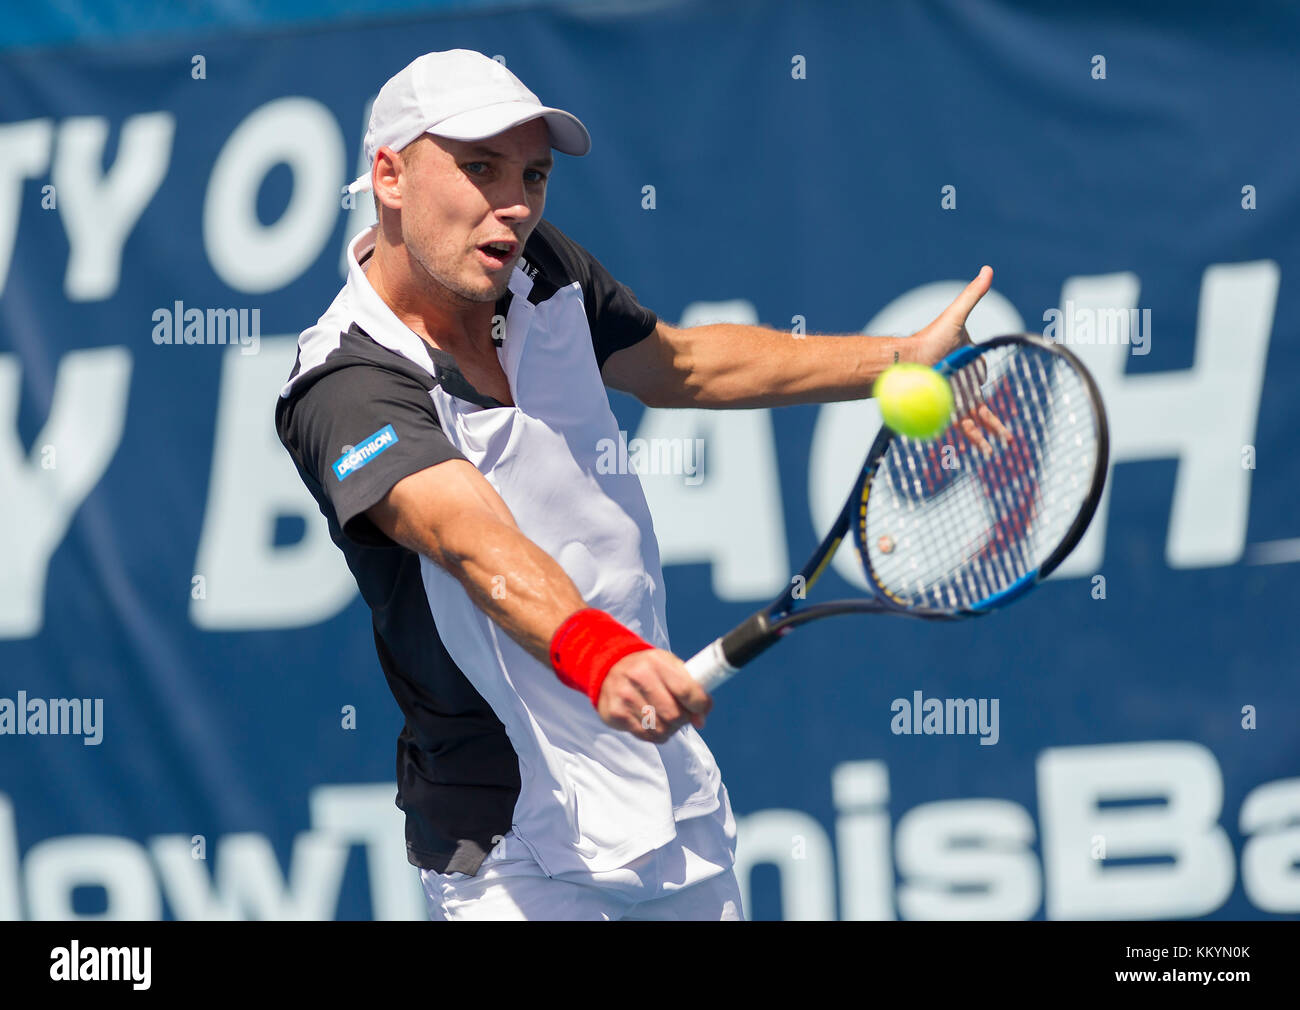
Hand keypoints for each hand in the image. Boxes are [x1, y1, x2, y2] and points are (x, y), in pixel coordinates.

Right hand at [596, 649, 712, 742]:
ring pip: (661, 729)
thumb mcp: (670, 667)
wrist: (608, 668)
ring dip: (670, 729)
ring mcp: (625, 697)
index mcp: (656, 662)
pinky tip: (652, 722)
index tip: (700, 708)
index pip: (687, 691)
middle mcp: (638, 677)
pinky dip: (655, 734)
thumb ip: (690, 689)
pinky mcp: (616, 714)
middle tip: (681, 714)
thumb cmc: (647, 669)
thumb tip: (700, 720)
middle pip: (674, 715)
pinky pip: (646, 736)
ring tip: (666, 718)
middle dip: (684, 719)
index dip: (700, 705)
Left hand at [910, 266, 1009, 454]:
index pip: (982, 375)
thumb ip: (973, 294)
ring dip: (987, 436)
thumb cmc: (931, 338)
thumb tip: (987, 270)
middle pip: (984, 407)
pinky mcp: (945, 411)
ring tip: (998, 449)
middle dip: (996, 424)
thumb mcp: (957, 316)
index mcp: (969, 367)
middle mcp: (963, 387)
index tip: (987, 383)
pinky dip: (972, 440)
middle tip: (1008, 437)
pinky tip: (980, 452)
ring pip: (975, 422)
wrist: (907, 360)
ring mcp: (954, 401)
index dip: (984, 378)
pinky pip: (961, 428)